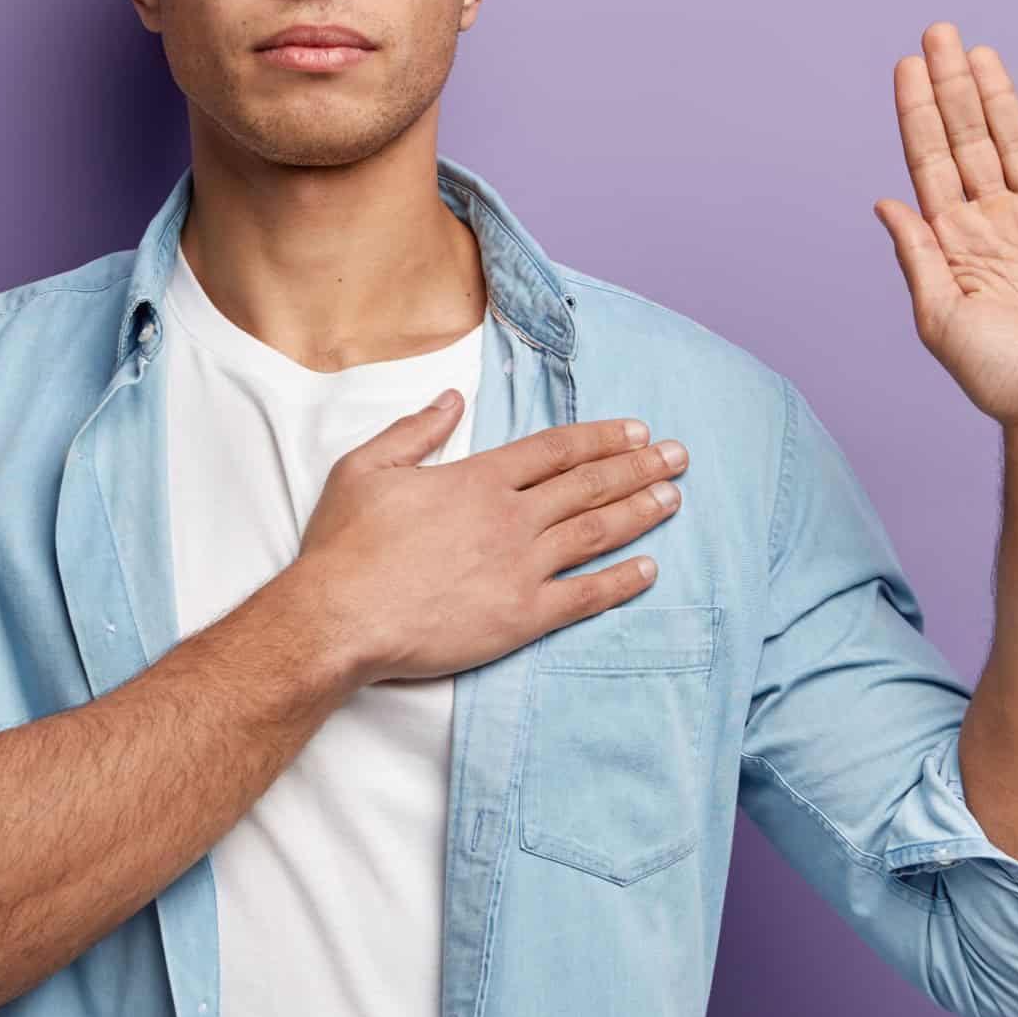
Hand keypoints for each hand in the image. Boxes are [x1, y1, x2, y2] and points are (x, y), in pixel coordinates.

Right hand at [275, 391, 691, 685]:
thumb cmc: (345, 546)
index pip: (554, 450)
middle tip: (677, 457)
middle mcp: (509, 518)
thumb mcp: (366, 468)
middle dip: (638, 467)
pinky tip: (649, 568)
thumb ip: (415, 430)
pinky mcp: (521, 616)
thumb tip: (452, 398)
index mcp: (477, 479)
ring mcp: (520, 568)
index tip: (635, 432)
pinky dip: (621, 581)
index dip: (600, 438)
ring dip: (640, 511)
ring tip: (673, 498)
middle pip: (587, 485)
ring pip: (596, 532)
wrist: (340, 618)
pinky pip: (585, 595)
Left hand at [871, 21, 1017, 441]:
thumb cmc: (1000, 378)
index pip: (929, 161)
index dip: (918, 114)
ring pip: (1014, 143)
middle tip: (937, 32)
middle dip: (952, 86)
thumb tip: (883, 200)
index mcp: (954, 241)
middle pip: (968, 139)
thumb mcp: (941, 319)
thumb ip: (917, 256)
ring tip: (977, 51)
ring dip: (995, 97)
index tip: (905, 67)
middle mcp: (995, 222)